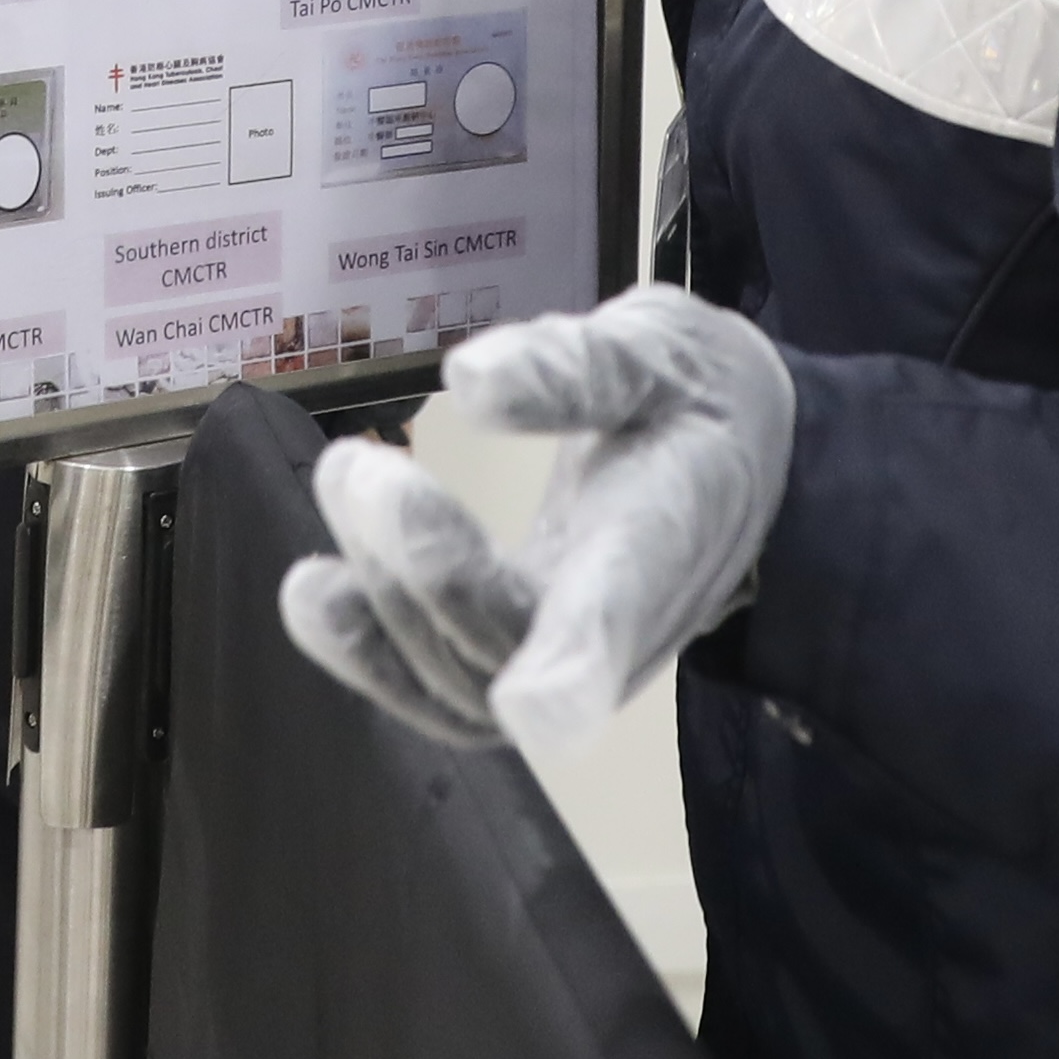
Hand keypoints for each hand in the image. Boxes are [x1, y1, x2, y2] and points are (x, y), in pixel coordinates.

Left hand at [277, 287, 795, 766]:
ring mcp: (560, 656)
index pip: (620, 612)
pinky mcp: (515, 655)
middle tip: (357, 466)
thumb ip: (578, 367)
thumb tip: (468, 382)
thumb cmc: (697, 400)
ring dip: (380, 601)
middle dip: (421, 571)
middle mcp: (615, 627)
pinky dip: (366, 649)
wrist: (744, 466)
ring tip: (344, 479)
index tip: (532, 710)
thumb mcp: (661, 348)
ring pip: (461, 684)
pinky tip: (315, 591)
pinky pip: (438, 687)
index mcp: (664, 538)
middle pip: (507, 647)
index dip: (576, 665)